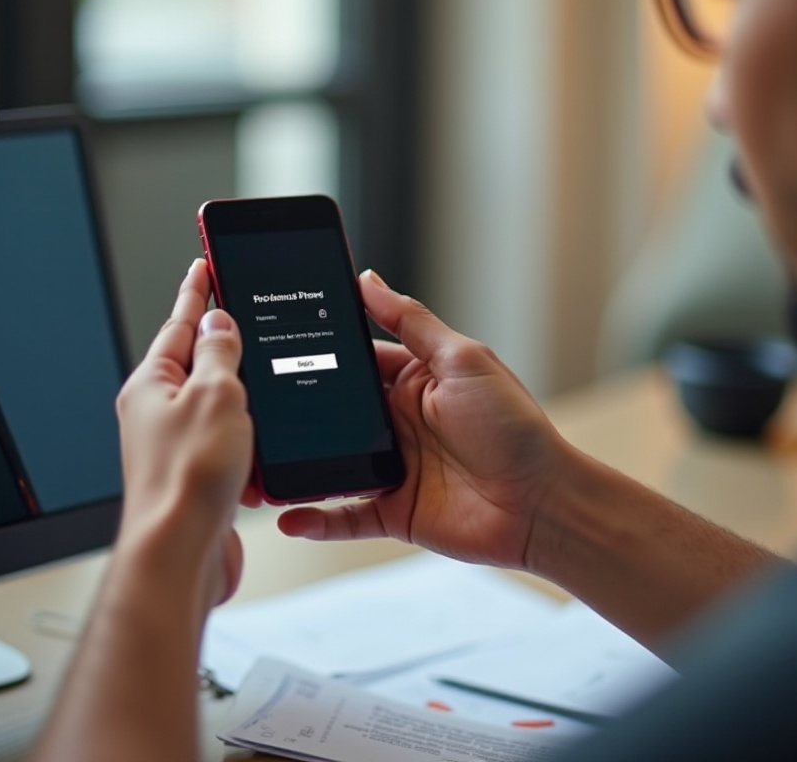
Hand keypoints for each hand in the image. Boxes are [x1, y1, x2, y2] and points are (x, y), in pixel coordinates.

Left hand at [115, 259, 253, 609]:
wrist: (181, 556)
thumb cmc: (187, 480)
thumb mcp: (215, 394)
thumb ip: (221, 353)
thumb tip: (219, 321)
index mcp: (152, 385)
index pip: (179, 322)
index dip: (198, 290)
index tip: (206, 263)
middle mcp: (157, 413)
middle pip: (193, 360)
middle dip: (217, 335)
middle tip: (235, 304)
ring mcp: (176, 445)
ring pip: (213, 401)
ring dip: (239, 388)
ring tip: (261, 368)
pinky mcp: (197, 473)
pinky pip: (226, 439)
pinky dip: (248, 431)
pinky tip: (266, 430)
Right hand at [278, 270, 567, 571]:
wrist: (543, 504)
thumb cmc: (515, 427)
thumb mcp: (464, 360)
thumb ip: (412, 322)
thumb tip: (368, 279)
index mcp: (414, 379)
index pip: (356, 359)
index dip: (320, 350)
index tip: (277, 338)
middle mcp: (398, 421)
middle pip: (334, 411)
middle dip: (296, 408)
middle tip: (252, 402)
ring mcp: (392, 466)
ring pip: (329, 462)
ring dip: (296, 463)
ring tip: (257, 459)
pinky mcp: (393, 511)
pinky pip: (343, 515)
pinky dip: (314, 518)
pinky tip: (286, 516)